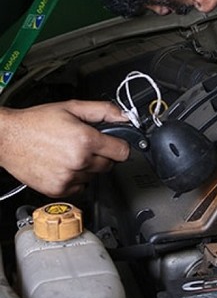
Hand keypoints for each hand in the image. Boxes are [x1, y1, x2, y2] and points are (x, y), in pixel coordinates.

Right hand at [0, 100, 129, 197]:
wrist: (7, 138)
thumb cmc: (36, 122)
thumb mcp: (72, 107)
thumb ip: (103, 111)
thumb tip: (125, 116)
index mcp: (85, 140)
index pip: (123, 152)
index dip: (120, 146)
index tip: (115, 143)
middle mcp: (78, 161)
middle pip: (110, 165)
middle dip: (103, 155)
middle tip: (87, 145)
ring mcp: (67, 177)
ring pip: (95, 176)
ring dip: (88, 167)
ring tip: (70, 153)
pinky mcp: (57, 189)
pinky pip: (80, 187)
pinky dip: (76, 178)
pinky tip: (64, 165)